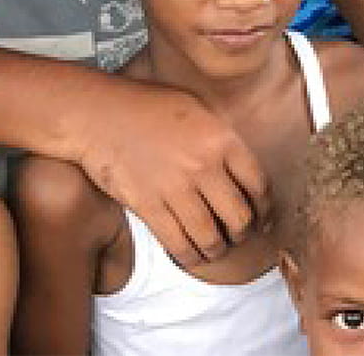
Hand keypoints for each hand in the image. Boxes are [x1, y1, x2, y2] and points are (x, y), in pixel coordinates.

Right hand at [71, 79, 266, 267]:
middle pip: (239, 216)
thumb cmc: (146, 106)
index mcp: (221, 139)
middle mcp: (202, 166)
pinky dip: (189, 256)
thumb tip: (242, 170)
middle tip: (240, 234)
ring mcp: (174, 188)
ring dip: (218, 248)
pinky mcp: (147, 206)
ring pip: (210, 236)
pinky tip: (193, 255)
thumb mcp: (197, 108)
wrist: (99, 115)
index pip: (258, 183)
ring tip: (217, 248)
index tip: (262, 215)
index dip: (265, 207)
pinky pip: (177, 243)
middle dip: (244, 232)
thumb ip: (222, 138)